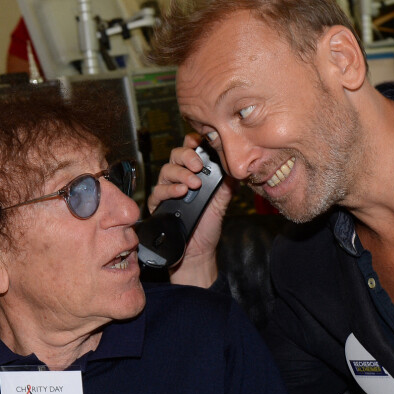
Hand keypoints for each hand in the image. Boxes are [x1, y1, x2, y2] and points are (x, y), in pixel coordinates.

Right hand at [147, 133, 234, 286]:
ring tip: (193, 184)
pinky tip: (180, 192)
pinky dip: (169, 190)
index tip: (199, 142)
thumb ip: (227, 184)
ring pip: (166, 171)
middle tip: (197, 165)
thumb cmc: (208, 226)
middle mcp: (179, 180)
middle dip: (186, 157)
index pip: (189, 150)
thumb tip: (236, 167)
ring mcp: (167, 192)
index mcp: (194, 174)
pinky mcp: (158, 206)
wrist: (198, 252)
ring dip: (180, 174)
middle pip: (175, 156)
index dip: (192, 142)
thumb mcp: (222, 202)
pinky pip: (157, 193)